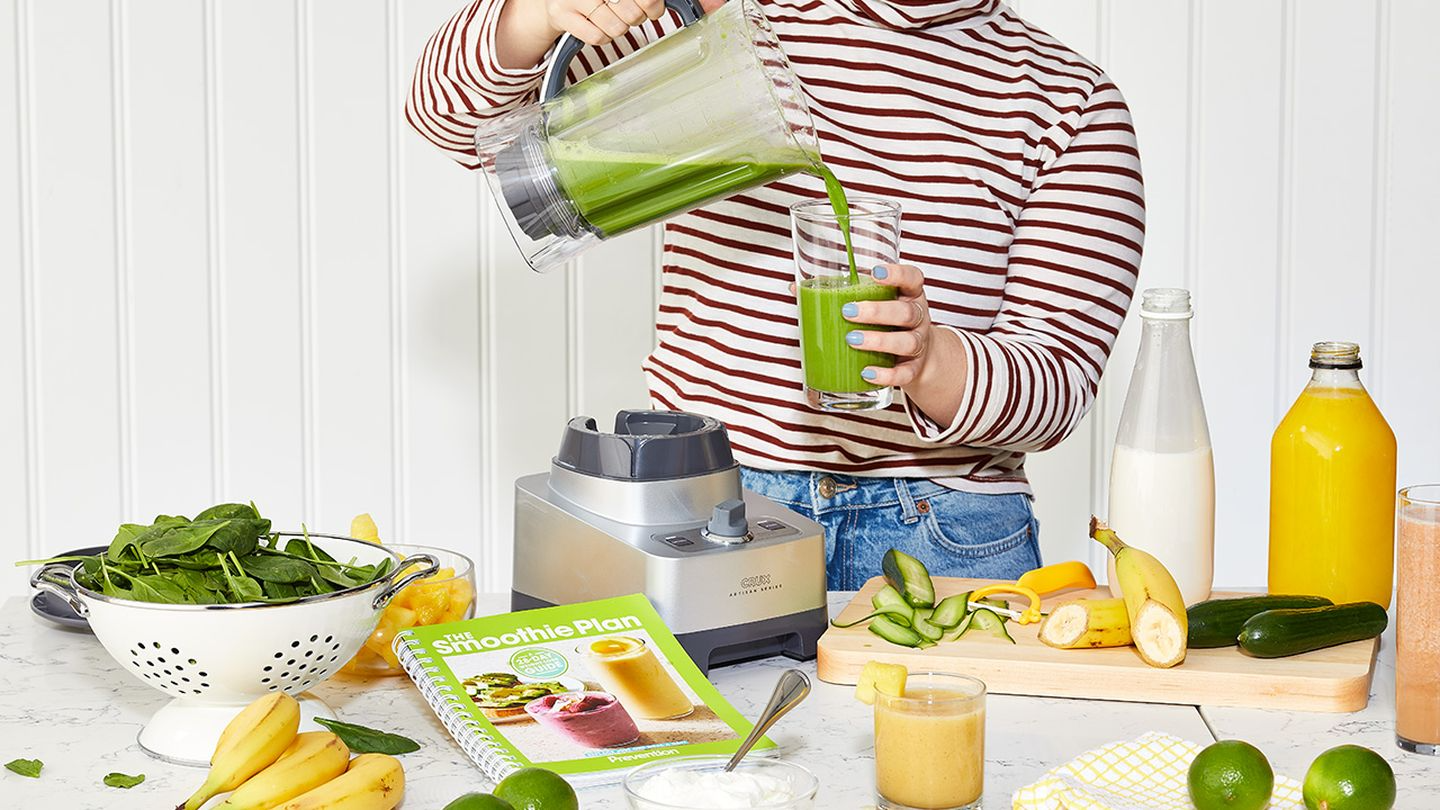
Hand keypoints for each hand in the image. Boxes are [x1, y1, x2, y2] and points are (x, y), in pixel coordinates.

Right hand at [498, 0, 665, 65]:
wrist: (558, 0)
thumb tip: (656, 7)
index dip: (652, 5)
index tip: (652, 10)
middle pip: (632, 13)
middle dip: (634, 18)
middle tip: (626, 14)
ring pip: (616, 28)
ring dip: (617, 29)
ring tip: (609, 19)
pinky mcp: (562, 14)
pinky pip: (597, 37)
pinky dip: (602, 37)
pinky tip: (598, 27)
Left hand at [840, 263, 944, 387]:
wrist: (916, 357)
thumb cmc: (887, 323)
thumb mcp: (874, 303)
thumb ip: (843, 293)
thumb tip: (796, 288)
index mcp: (909, 295)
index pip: (912, 278)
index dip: (897, 274)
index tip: (875, 273)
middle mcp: (918, 318)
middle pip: (906, 312)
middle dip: (877, 312)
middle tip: (848, 311)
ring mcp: (918, 344)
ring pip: (907, 342)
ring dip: (879, 341)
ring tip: (852, 339)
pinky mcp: (913, 369)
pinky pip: (904, 373)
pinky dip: (886, 375)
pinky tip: (866, 373)